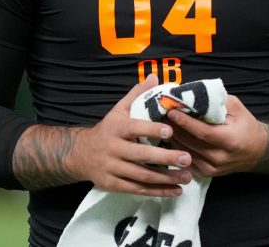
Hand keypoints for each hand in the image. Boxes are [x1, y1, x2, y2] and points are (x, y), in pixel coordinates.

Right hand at [66, 74, 193, 195]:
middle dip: (165, 158)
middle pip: (141, 155)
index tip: (170, 130)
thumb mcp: (118, 110)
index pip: (134, 128)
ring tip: (187, 177)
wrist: (81, 154)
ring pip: (142, 175)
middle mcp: (113, 149)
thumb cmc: (107, 130)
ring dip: (166, 178)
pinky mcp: (114, 185)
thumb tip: (154, 76)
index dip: (151, 129)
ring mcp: (113, 168)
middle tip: (187, 158)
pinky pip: (138, 189)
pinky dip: (157, 191)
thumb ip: (137, 95)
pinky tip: (175, 190)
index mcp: (116, 128)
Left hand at [165, 94, 267, 177]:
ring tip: (161, 125)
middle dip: (174, 128)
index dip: (185, 122)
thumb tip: (193, 94)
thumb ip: (216, 101)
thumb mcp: (236, 108)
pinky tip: (170, 138)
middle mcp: (221, 157)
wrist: (257, 151)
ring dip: (172, 138)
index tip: (171, 111)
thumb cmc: (246, 126)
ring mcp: (213, 168)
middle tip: (160, 115)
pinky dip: (177, 149)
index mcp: (230, 140)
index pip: (202, 131)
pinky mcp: (207, 174)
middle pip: (191, 143)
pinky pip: (187, 161)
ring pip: (186, 153)